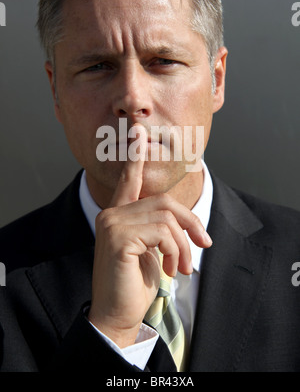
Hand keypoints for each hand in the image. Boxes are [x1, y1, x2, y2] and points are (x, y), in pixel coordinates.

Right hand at [87, 124, 211, 347]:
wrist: (118, 314)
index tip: (138, 132)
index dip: (135, 156)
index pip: (128, 180)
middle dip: (190, 224)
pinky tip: (170, 269)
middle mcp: (111, 214)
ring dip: (183, 245)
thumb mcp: (153, 251)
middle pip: (164, 202)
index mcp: (118, 215)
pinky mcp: (118, 238)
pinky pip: (162, 233)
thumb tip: (186, 222)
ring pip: (166, 218)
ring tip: (180, 267)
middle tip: (203, 246)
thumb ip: (160, 229)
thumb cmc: (135, 283)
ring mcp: (112, 223)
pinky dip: (175, 251)